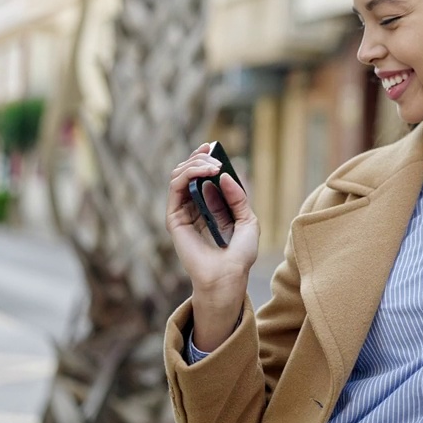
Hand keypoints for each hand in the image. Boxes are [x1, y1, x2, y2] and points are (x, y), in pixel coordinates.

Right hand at [166, 144, 259, 310]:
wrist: (229, 276)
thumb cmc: (240, 254)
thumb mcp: (248, 219)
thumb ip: (237, 197)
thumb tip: (223, 176)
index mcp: (210, 207)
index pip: (201, 177)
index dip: (204, 159)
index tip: (213, 146)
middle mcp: (194, 208)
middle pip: (188, 173)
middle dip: (199, 158)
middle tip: (213, 154)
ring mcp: (183, 212)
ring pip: (179, 176)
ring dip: (195, 163)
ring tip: (212, 164)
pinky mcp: (174, 218)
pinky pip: (175, 187)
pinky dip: (189, 174)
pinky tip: (207, 173)